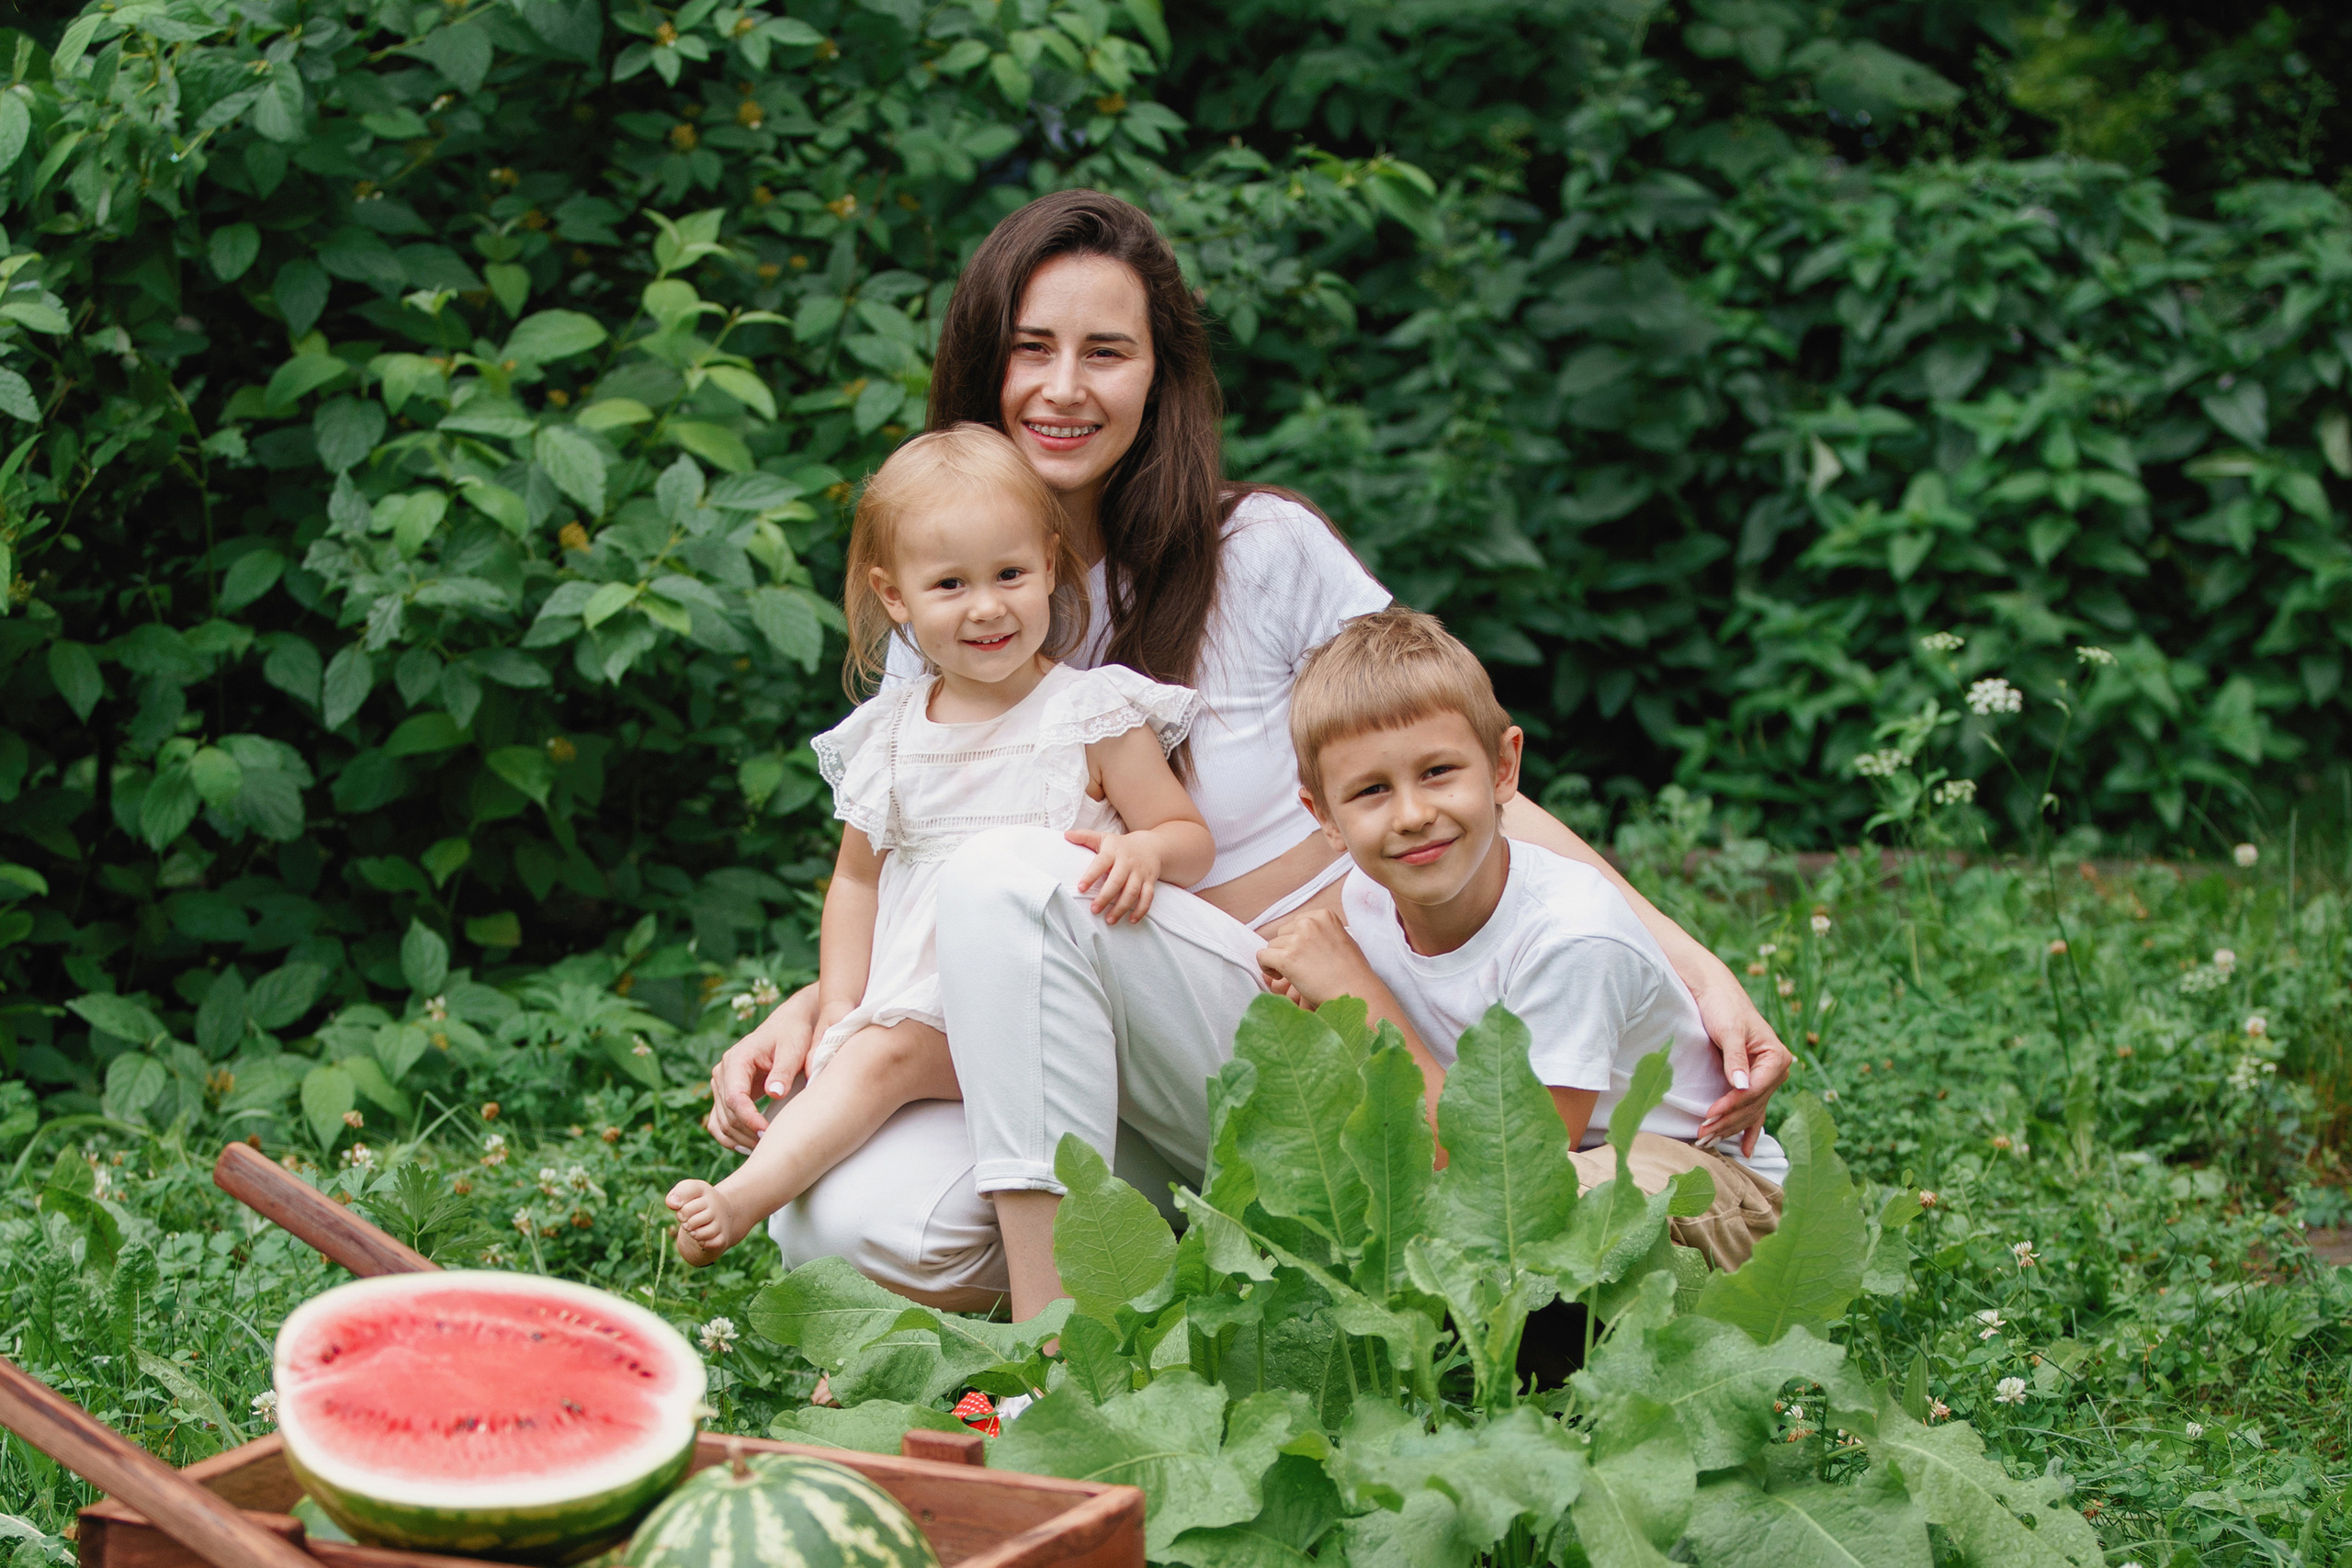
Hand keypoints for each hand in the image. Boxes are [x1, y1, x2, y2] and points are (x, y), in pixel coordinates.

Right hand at [705, 982, 818, 1153]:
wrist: (788, 1025)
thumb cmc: (793, 1035)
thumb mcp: (793, 1048)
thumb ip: (784, 1071)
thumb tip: (775, 1093)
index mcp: (737, 1059)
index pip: (734, 1097)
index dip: (748, 1119)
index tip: (768, 1133)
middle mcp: (723, 1071)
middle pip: (726, 1113)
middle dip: (747, 1133)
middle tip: (773, 1146)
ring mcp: (722, 1084)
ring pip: (721, 1122)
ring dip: (739, 1139)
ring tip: (763, 1150)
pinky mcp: (726, 1093)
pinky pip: (719, 1122)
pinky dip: (730, 1137)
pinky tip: (748, 1147)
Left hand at [1066, 828, 1162, 923]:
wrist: (1152, 846)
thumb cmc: (1122, 846)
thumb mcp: (1104, 838)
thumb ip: (1085, 837)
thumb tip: (1066, 835)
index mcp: (1114, 852)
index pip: (1101, 863)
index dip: (1091, 875)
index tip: (1080, 888)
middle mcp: (1127, 863)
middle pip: (1117, 881)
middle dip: (1105, 897)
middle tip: (1094, 909)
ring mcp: (1140, 873)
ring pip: (1132, 892)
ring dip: (1121, 907)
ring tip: (1109, 919)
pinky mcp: (1150, 882)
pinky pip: (1148, 897)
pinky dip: (1141, 910)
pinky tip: (1131, 920)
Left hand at [1255, 908, 1379, 1009]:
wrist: (1356, 993)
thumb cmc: (1353, 973)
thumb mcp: (1343, 940)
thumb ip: (1323, 933)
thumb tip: (1304, 938)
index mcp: (1323, 915)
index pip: (1297, 923)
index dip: (1297, 940)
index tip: (1304, 954)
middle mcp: (1309, 923)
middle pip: (1283, 933)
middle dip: (1287, 949)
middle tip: (1301, 967)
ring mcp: (1297, 940)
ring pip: (1272, 946)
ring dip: (1279, 960)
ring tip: (1295, 975)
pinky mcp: (1286, 958)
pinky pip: (1262, 957)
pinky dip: (1267, 968)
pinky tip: (1280, 977)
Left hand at [1690, 969, 1791, 1156]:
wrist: (1716, 992)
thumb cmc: (1723, 1006)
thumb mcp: (1729, 1030)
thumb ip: (1735, 1058)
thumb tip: (1741, 1086)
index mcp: (1776, 1058)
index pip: (1754, 1090)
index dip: (1731, 1105)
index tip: (1708, 1115)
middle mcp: (1776, 1070)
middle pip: (1752, 1105)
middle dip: (1727, 1121)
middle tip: (1701, 1135)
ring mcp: (1766, 1078)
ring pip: (1751, 1111)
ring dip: (1731, 1128)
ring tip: (1708, 1142)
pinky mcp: (1753, 1080)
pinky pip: (1754, 1109)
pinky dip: (1748, 1129)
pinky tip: (1745, 1150)